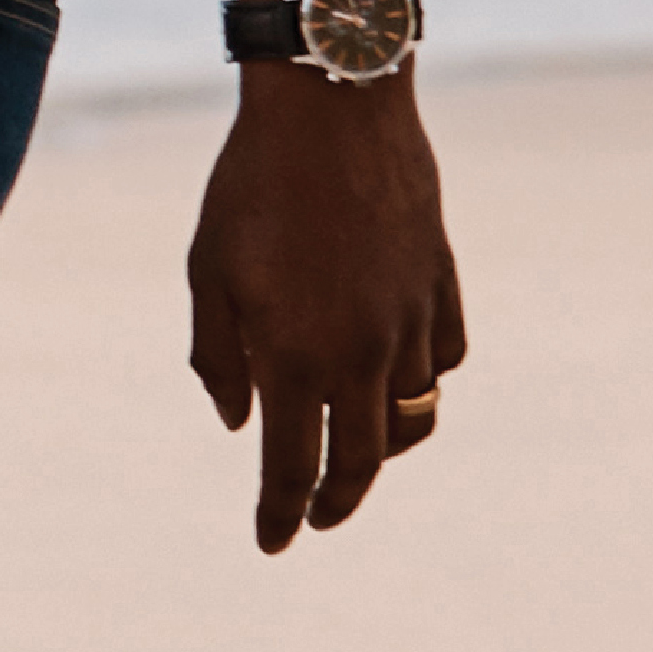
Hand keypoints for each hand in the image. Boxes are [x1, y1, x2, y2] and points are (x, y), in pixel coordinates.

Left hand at [183, 71, 459, 552]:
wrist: (333, 108)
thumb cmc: (251, 188)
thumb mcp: (208, 274)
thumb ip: (219, 357)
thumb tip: (237, 422)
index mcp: (295, 357)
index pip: (290, 467)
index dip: (280, 514)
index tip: (272, 543)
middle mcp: (362, 352)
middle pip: (361, 460)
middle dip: (338, 501)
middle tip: (318, 519)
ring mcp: (411, 320)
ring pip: (413, 413)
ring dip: (386, 446)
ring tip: (357, 451)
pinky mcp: (440, 284)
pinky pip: (444, 356)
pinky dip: (424, 378)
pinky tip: (398, 374)